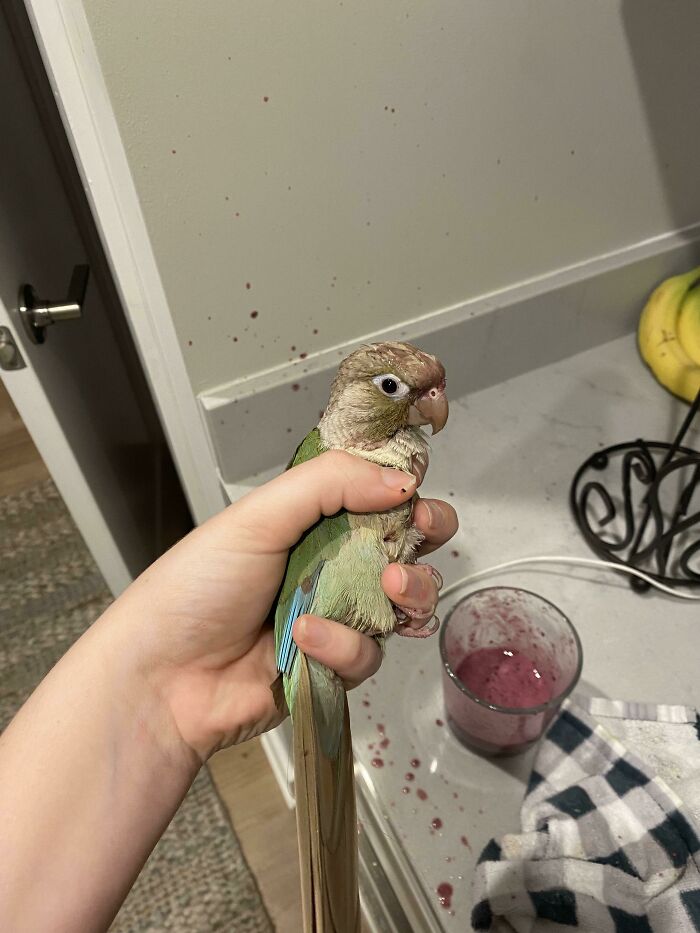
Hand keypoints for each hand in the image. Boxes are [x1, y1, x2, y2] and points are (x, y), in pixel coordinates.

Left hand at [108, 450, 457, 759]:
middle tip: (420, 533)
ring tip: (388, 586)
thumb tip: (400, 479)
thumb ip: (329, 484)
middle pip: (406, 544)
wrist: (163, 678)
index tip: (416, 492)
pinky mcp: (335, 665)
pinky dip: (343, 645)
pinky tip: (304, 639)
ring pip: (404, 602)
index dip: (405, 490)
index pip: (376, 493)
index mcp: (310, 519)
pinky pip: (368, 653)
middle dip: (424, 537)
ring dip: (406, 591)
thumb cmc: (196, 587)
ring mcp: (336, 614)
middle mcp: (330, 563)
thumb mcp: (259, 517)